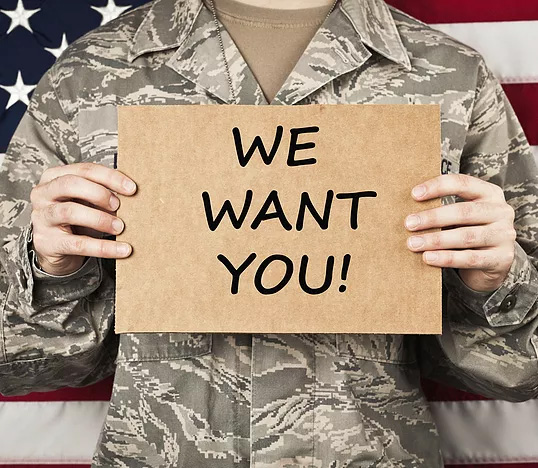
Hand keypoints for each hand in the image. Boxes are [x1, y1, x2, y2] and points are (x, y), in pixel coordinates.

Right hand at [30, 162, 136, 275]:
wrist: (54, 248)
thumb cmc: (75, 218)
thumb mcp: (86, 201)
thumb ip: (103, 194)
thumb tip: (132, 195)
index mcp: (54, 177)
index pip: (84, 170)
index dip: (110, 177)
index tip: (132, 188)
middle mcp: (43, 194)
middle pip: (71, 184)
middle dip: (100, 193)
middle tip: (119, 206)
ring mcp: (41, 218)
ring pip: (70, 212)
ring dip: (100, 219)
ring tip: (120, 227)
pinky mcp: (47, 242)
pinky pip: (78, 244)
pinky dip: (104, 247)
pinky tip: (122, 249)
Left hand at [405, 174, 515, 291]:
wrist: (495, 261)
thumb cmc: (470, 230)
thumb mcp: (462, 215)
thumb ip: (443, 209)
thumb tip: (409, 210)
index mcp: (490, 193)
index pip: (463, 183)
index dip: (437, 187)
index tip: (414, 194)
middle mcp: (501, 211)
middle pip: (463, 211)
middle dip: (433, 217)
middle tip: (409, 224)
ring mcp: (504, 235)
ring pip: (466, 236)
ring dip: (436, 240)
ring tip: (413, 243)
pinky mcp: (503, 258)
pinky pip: (471, 258)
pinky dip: (447, 258)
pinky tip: (428, 257)